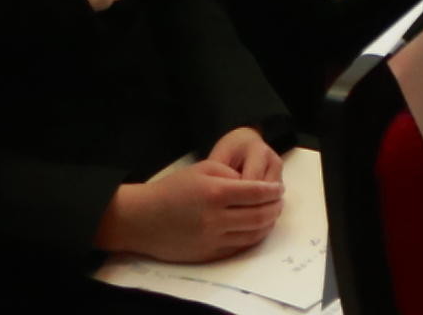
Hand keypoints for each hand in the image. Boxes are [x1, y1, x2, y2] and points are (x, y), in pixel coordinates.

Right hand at [98, 141, 285, 262]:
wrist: (143, 219)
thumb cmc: (171, 190)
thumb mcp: (201, 169)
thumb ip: (230, 173)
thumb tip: (253, 185)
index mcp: (215, 193)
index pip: (256, 193)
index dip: (272, 191)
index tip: (278, 188)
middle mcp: (216, 218)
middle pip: (259, 216)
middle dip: (275, 208)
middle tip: (279, 202)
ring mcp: (212, 239)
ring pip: (252, 234)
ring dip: (268, 224)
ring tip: (271, 215)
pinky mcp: (208, 253)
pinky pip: (239, 247)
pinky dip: (252, 237)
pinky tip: (255, 229)